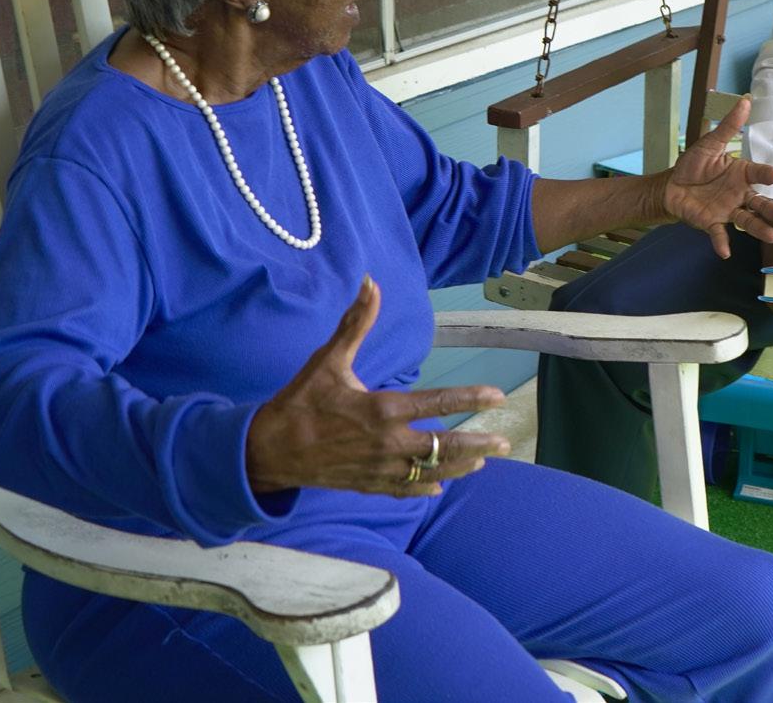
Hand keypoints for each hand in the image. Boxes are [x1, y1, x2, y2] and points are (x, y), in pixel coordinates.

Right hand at [246, 277, 509, 496]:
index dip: (471, 398)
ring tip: (482, 460)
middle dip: (479, 442)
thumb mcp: (329, 359)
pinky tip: (438, 487)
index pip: (438, 402)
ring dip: (459, 466)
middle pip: (445, 446)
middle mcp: (387, 443)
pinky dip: (423, 487)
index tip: (498, 396)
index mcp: (383, 410)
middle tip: (505, 440)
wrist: (267, 450)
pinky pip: (403, 489)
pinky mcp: (367, 485)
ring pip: (430, 471)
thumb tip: (371, 283)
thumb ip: (356, 323)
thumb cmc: (300, 402)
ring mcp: (379, 468)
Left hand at [663, 94, 772, 257]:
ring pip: (747, 220)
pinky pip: (719, 233)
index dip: (766, 174)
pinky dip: (721, 242)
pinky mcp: (711, 223)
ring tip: (772, 237)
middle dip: (772, 210)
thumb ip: (729, 126)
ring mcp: (728, 210)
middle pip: (760, 203)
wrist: (671, 185)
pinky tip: (725, 252)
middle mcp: (740, 194)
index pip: (758, 174)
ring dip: (759, 229)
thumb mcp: (710, 144)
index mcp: (742, 174)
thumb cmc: (694, 165)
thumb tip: (745, 100)